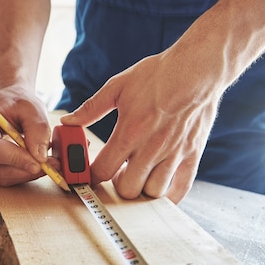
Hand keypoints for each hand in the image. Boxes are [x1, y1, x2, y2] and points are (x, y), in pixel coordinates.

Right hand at [0, 86, 55, 186]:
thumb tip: (40, 156)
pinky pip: (2, 176)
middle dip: (25, 169)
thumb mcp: (32, 108)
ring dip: (26, 173)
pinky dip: (21, 173)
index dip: (16, 159)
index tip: (40, 162)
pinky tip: (34, 164)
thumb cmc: (16, 101)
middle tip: (51, 165)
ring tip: (47, 163)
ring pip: (0, 175)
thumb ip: (38, 129)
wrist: (7, 103)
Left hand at [60, 47, 220, 202]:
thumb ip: (91, 109)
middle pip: (128, 189)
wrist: (196, 69)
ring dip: (142, 188)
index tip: (90, 173)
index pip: (103, 170)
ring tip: (139, 174)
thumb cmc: (157, 75)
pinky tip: (160, 186)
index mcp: (130, 131)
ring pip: (153, 193)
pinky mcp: (192, 155)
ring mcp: (174, 154)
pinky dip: (169, 196)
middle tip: (118, 171)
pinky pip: (181, 189)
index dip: (91, 176)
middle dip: (117, 184)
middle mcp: (152, 147)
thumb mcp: (117, 86)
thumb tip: (68, 121)